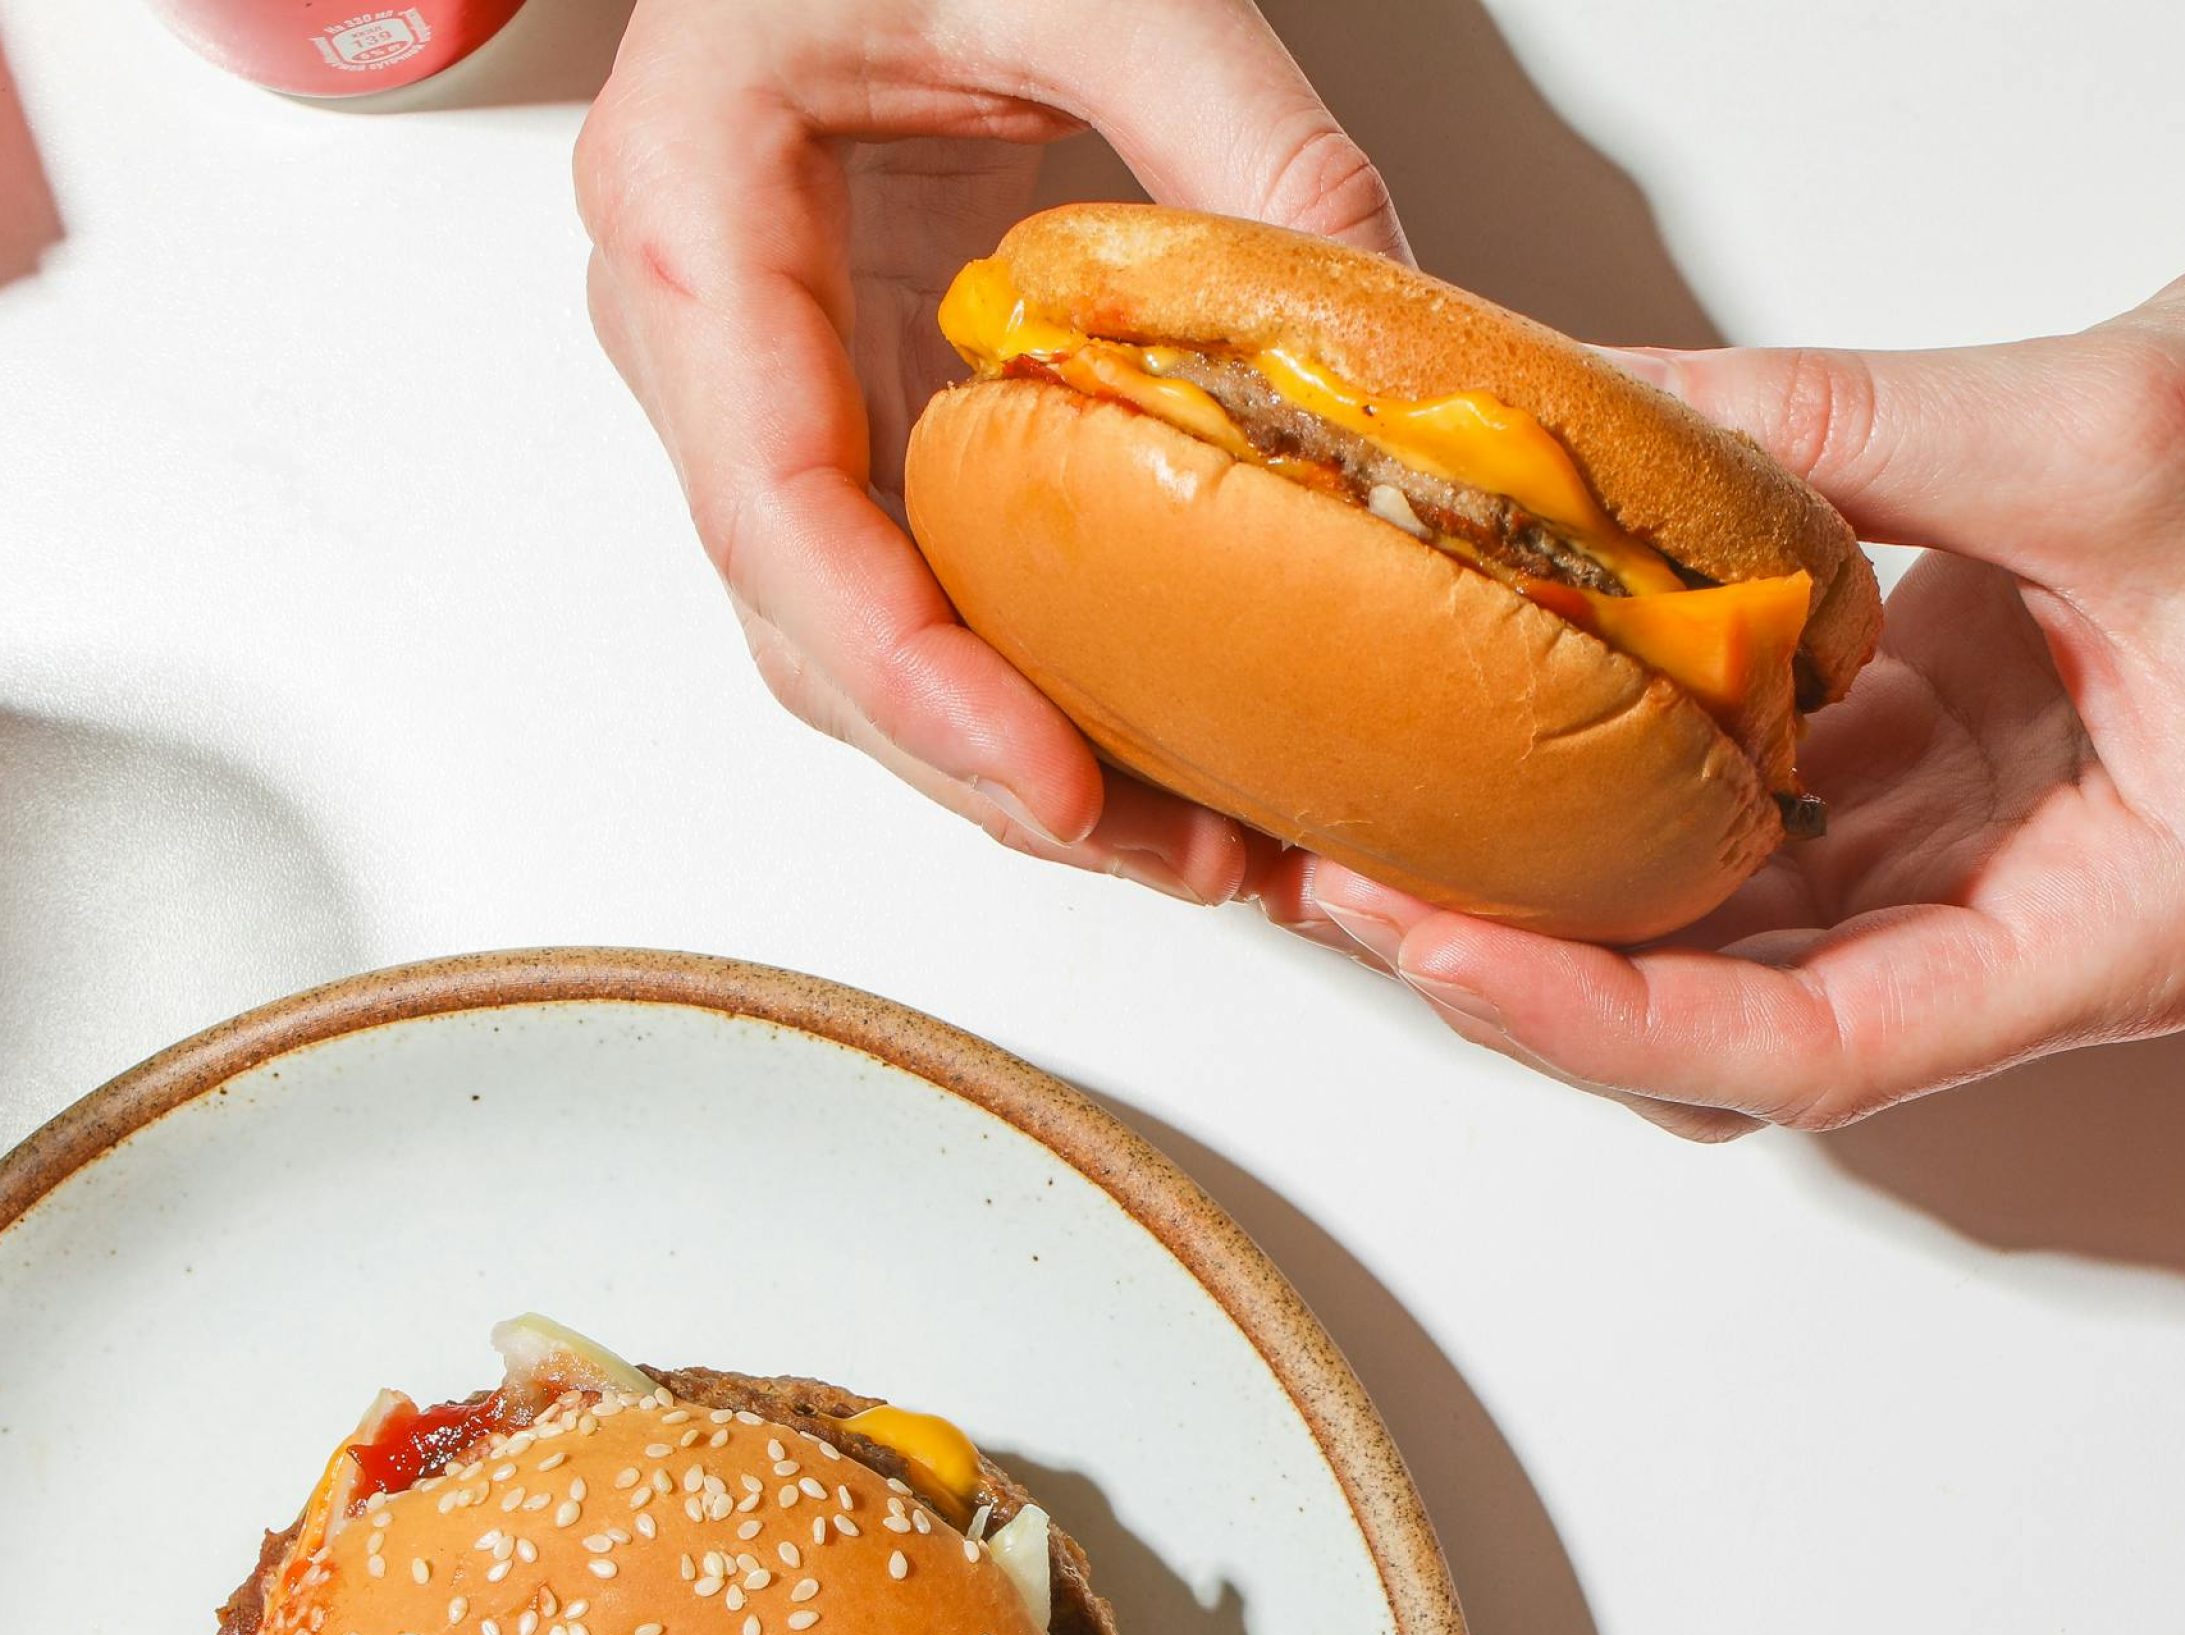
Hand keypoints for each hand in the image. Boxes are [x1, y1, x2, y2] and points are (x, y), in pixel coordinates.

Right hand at [574, 0, 1404, 902]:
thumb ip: (1244, 141)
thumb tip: (1406, 343)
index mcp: (693, 206)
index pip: (772, 505)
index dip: (909, 673)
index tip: (1054, 786)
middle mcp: (699, 327)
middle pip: (811, 627)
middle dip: (992, 771)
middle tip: (1184, 859)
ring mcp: (768, 384)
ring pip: (852, 647)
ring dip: (1012, 765)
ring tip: (1197, 847)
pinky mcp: (850, 411)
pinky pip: (911, 593)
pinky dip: (1023, 688)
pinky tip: (1148, 747)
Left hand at [1262, 238, 2184, 1136]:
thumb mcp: (2104, 424)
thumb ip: (1840, 435)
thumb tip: (1597, 432)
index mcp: (2115, 930)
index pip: (1818, 1049)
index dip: (1612, 1026)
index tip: (1443, 954)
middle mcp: (2029, 941)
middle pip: (1738, 1031)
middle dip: (1541, 981)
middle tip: (1355, 890)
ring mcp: (1971, 878)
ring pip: (1723, 959)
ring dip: (1562, 912)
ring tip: (1387, 837)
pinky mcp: (1929, 799)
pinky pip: (1746, 846)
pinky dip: (1629, 813)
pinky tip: (1516, 751)